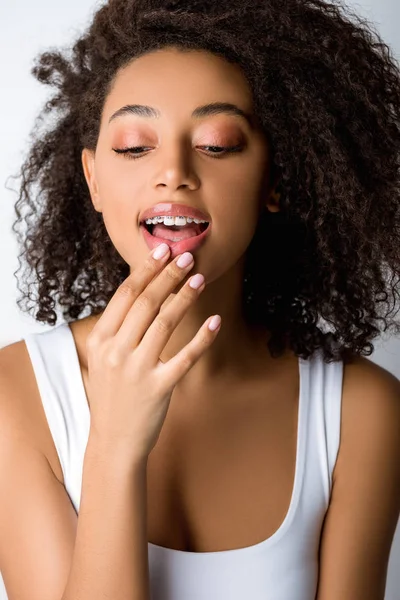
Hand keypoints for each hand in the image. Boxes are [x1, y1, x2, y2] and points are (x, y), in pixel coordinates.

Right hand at [84, 244, 220, 463]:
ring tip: (199, 279)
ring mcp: (137, 370)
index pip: (125, 295)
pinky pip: (185, 357)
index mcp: (100, 339)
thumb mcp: (103, 358)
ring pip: (165, 323)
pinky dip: (202, 337)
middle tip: (187, 257)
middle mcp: (116, 351)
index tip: (163, 250)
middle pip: (146, 302)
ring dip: (184, 297)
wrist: (113, 441)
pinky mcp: (159, 387)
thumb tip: (144, 292)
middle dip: (168, 275)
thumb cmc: (113, 395)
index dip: (146, 270)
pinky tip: (215, 321)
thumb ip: (118, 328)